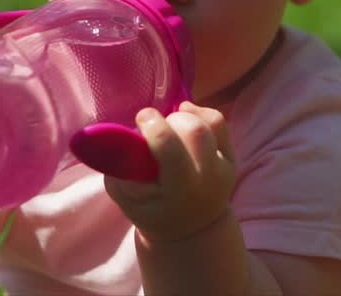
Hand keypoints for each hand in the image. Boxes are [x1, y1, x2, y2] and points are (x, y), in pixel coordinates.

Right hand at [104, 102, 236, 242]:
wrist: (190, 229)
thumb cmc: (150, 208)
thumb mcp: (125, 197)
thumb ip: (118, 168)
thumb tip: (109, 137)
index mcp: (178, 191)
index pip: (170, 148)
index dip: (153, 126)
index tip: (141, 120)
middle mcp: (206, 178)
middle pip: (194, 131)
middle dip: (170, 121)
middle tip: (156, 130)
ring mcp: (223, 167)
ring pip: (208, 123)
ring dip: (184, 117)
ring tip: (170, 126)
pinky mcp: (231, 156)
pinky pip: (219, 121)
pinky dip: (200, 112)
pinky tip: (184, 116)